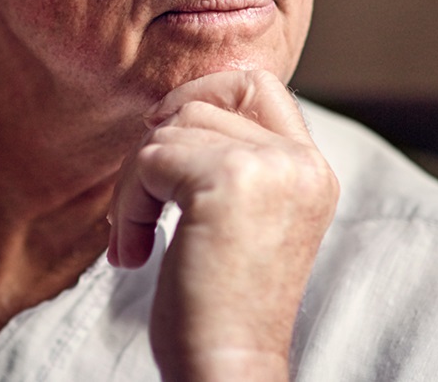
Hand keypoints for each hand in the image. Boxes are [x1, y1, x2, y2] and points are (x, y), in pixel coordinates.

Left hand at [107, 70, 338, 380]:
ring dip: (134, 184)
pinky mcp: (227, 180)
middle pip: (202, 103)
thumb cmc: (220, 302)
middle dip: (156, 144)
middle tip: (142, 196)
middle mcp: (300, 161)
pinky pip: (149, 160)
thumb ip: (230, 156)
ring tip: (137, 240)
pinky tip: (133, 254)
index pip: (259, 84)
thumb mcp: (242, 214)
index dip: (204, 91)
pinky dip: (127, 204)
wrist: (227, 371)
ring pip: (168, 131)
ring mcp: (268, 167)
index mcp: (310, 168)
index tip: (163, 129)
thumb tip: (169, 108)